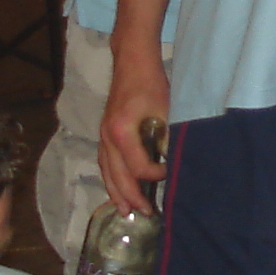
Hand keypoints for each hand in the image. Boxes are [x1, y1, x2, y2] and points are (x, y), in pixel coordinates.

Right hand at [98, 41, 171, 213]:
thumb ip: (166, 137)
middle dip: (131, 197)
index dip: (155, 175)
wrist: (132, 61)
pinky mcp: (104, 132)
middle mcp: (108, 137)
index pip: (138, 167)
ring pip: (106, 171)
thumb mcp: (165, 110)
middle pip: (117, 176)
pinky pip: (104, 162)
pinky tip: (116, 188)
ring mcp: (103, 135)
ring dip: (116, 193)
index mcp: (122, 132)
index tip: (168, 173)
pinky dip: (110, 178)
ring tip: (125, 211)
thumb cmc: (151, 83)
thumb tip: (172, 160)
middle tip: (146, 213)